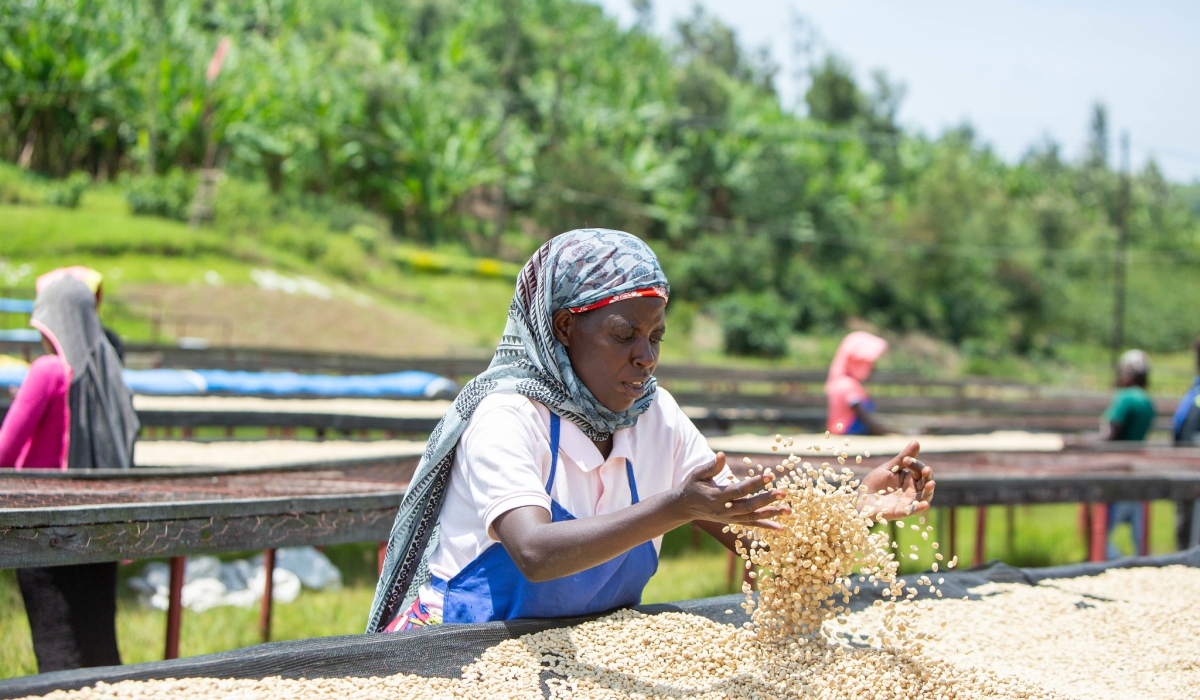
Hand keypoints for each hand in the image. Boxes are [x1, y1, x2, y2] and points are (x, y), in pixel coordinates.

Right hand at [673, 452, 791, 530]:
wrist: (685, 507)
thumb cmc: (692, 486)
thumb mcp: (697, 474)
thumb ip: (711, 466)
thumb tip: (722, 455)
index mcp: (716, 497)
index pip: (739, 490)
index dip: (755, 483)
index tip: (770, 475)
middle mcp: (724, 510)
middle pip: (749, 506)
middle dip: (768, 500)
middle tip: (784, 492)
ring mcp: (729, 518)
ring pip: (753, 517)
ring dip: (772, 514)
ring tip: (789, 511)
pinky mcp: (733, 522)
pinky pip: (752, 525)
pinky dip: (766, 526)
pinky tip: (781, 528)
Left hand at [858, 441, 934, 520]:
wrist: (860, 498)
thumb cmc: (875, 483)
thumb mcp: (888, 468)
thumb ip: (903, 458)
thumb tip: (917, 442)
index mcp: (909, 478)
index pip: (919, 470)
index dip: (916, 465)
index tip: (906, 460)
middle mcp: (912, 490)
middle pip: (925, 483)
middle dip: (927, 476)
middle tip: (926, 469)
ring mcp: (907, 501)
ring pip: (924, 496)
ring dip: (929, 491)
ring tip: (931, 484)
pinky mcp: (901, 512)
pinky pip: (913, 511)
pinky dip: (920, 508)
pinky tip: (925, 504)